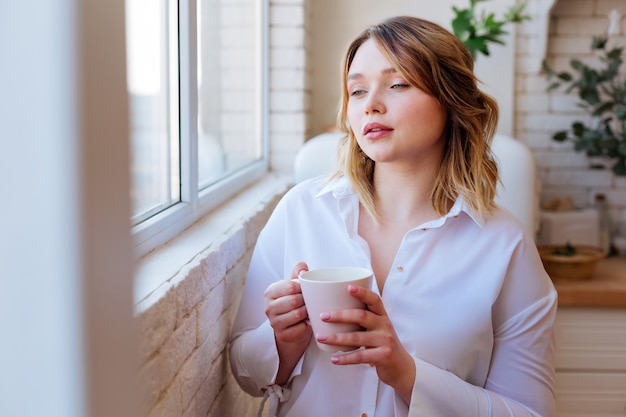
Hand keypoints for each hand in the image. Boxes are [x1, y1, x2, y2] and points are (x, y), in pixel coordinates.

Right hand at [264, 262, 312, 383]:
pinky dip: (307, 326)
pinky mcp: (282, 335)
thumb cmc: (294, 302)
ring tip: (309, 311)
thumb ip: (298, 273)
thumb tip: (303, 268)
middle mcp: (269, 307)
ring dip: (307, 313)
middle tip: (310, 302)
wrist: (291, 327)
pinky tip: (307, 323)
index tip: (306, 290)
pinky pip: (301, 328)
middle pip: (294, 300)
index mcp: (270, 292)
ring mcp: (274, 323)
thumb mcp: (295, 286)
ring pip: (298, 314)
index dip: (302, 288)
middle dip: (306, 301)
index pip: (290, 286)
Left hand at [315, 285, 415, 403]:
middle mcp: (385, 326)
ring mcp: (385, 341)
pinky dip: (345, 358)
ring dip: (336, 338)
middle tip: (324, 316)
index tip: (348, 287)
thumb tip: (334, 311)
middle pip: (362, 316)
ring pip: (357, 338)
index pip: (374, 300)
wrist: (401, 367)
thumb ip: (363, 319)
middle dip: (340, 316)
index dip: (362, 292)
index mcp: (382, 316)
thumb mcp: (378, 328)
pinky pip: (360, 356)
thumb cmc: (383, 344)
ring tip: (321, 337)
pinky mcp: (383, 356)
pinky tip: (334, 359)